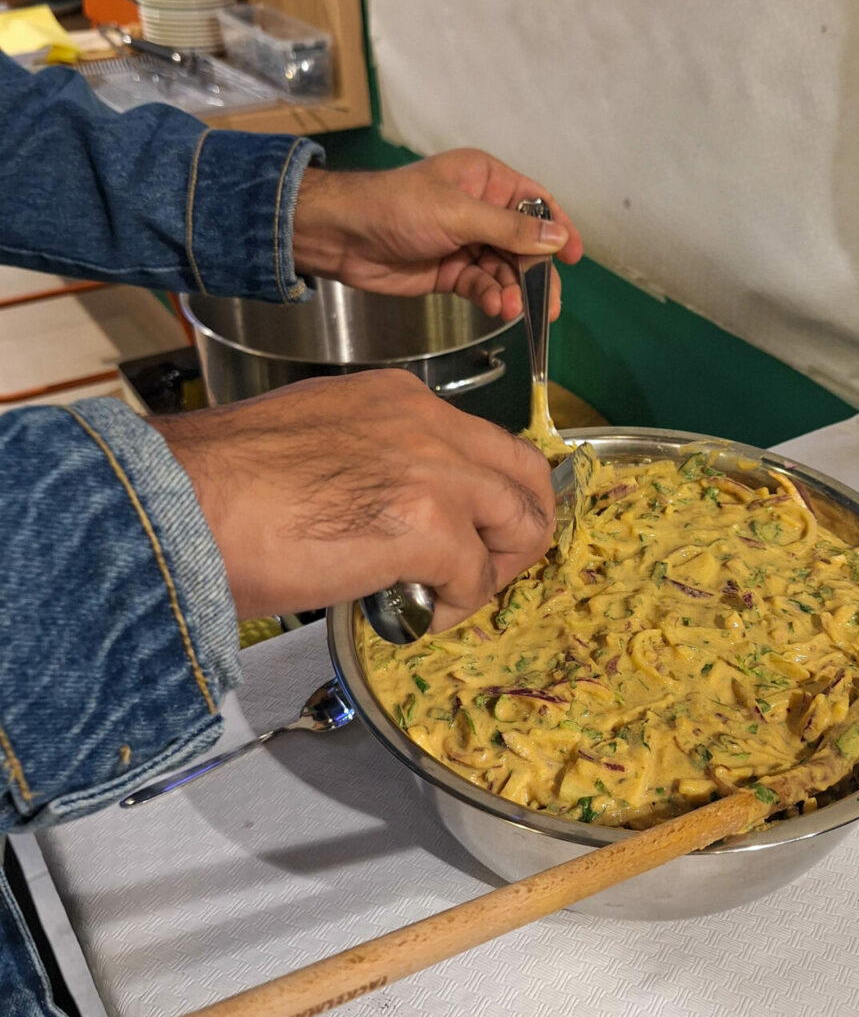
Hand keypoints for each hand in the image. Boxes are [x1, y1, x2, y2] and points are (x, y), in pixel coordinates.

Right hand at [150, 370, 554, 626]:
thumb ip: (365, 462)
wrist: (176, 504)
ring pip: (520, 521)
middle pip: (525, 473)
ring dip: (495, 571)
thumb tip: (380, 510)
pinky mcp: (426, 525)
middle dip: (517, 529)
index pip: (481, 442)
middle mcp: (425, 422)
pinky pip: (476, 577)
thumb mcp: (310, 442)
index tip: (466, 533)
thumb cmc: (217, 484)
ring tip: (449, 599)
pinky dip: (455, 608)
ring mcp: (432, 470)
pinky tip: (415, 617)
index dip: (484, 497)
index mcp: (396, 399)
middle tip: (483, 570)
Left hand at [291, 149, 582, 321]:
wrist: (343, 237)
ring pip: (505, 271)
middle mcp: (481, 210)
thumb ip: (510, 230)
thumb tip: (558, 238)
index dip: (557, 228)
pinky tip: (496, 308)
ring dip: (512, 291)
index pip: (535, 204)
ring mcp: (466, 243)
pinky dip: (491, 298)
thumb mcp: (459, 214)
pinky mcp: (451, 272)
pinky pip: (483, 286)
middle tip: (548, 305)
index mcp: (486, 180)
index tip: (574, 256)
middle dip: (536, 274)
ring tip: (513, 310)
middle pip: (524, 245)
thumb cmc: (397, 207)